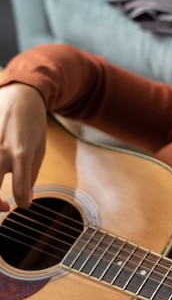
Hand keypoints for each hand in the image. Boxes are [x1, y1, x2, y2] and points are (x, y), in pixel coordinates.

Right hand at [0, 83, 46, 210]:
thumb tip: (26, 198)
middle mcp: (1, 150)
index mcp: (21, 154)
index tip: (23, 203)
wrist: (20, 94)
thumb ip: (31, 175)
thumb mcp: (40, 149)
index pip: (18, 190)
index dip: (22, 202)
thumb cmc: (33, 122)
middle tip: (4, 205)